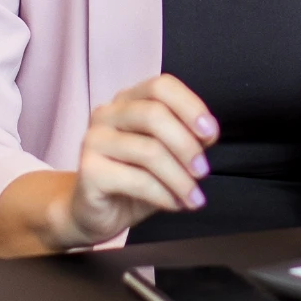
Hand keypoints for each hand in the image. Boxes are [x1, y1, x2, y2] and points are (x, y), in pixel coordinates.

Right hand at [51, 75, 217, 247]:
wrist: (96, 213)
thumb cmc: (134, 181)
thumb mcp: (166, 156)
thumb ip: (185, 138)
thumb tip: (208, 134)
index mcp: (128, 101)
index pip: (161, 86)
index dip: (191, 106)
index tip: (211, 134)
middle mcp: (108, 113)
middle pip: (154, 114)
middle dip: (186, 145)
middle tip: (202, 172)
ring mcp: (94, 140)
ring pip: (148, 150)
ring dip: (179, 178)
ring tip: (192, 197)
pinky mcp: (89, 170)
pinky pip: (136, 179)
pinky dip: (163, 194)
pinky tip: (173, 204)